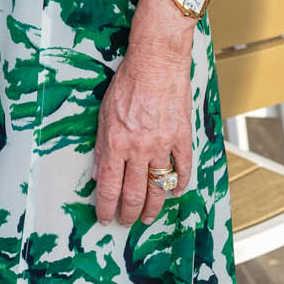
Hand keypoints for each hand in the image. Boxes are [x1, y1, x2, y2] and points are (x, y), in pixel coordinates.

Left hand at [92, 7, 196, 225]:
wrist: (157, 62)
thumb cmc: (128, 82)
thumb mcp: (104, 113)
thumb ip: (102, 146)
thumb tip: (99, 173)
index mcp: (117, 142)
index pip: (109, 187)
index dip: (106, 207)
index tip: (104, 218)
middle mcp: (140, 148)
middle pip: (134, 193)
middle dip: (128, 213)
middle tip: (126, 222)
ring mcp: (164, 145)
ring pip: (159, 187)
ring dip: (153, 207)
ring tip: (148, 217)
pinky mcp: (182, 137)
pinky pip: (183, 169)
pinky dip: (180, 184)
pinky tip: (175, 192)